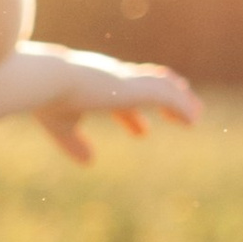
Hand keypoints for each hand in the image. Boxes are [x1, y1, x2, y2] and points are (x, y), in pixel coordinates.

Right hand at [33, 52, 199, 166]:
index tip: (142, 131)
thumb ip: (74, 144)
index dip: (131, 117)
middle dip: (164, 98)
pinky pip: (168, 96)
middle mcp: (115, 79)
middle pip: (147, 85)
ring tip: (195, 116)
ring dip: (181, 100)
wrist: (48, 80)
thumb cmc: (47, 99)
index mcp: (97, 85)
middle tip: (178, 113)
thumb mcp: (61, 126)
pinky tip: (192, 120)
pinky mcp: (136, 88)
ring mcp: (128, 81)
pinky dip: (182, 107)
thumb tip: (89, 162)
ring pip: (163, 86)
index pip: (120, 100)